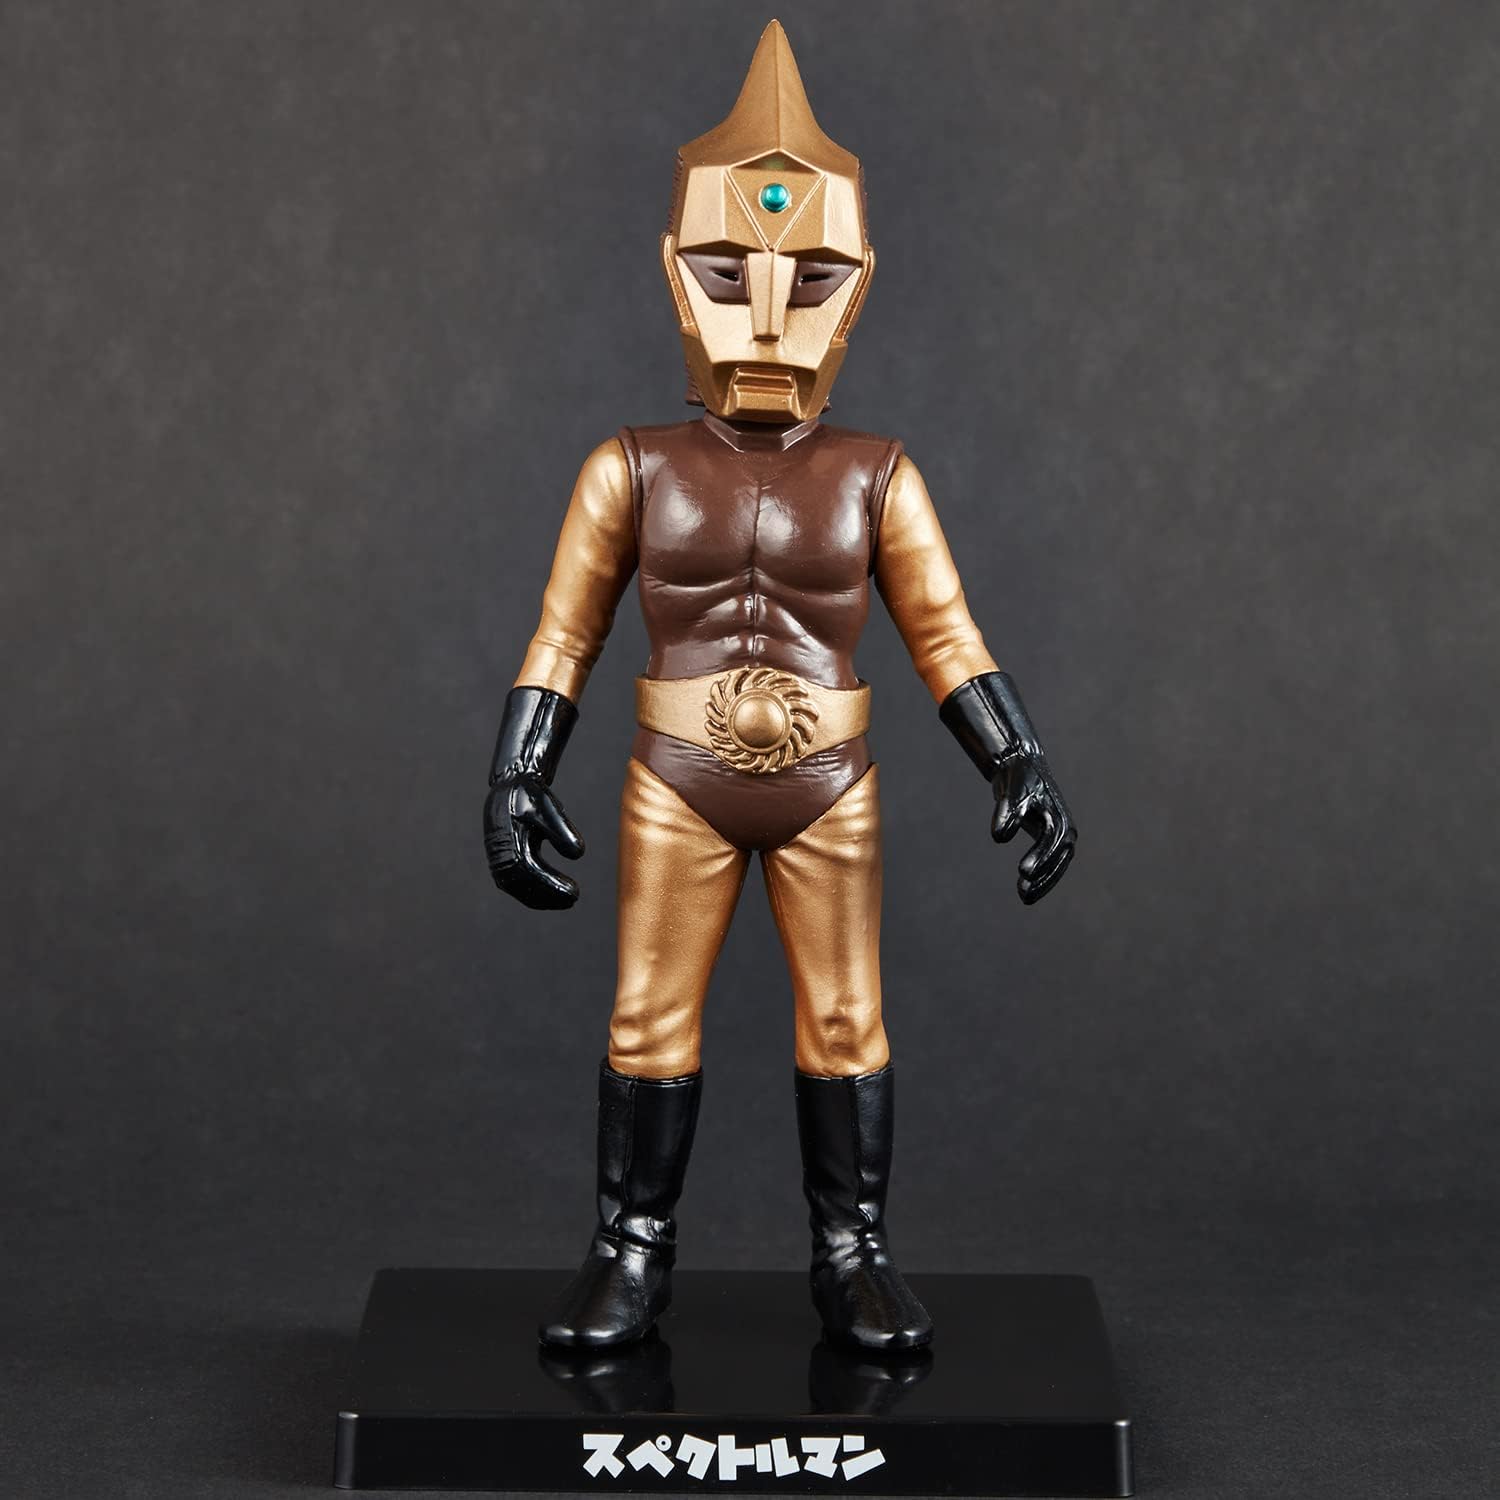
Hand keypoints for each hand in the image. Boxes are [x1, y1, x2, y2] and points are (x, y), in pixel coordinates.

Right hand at [484, 771, 584, 909]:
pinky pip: (518, 884)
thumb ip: (561, 830)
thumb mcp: (547, 808)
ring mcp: (498, 860)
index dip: (551, 885)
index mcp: (506, 840)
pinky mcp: (504, 862)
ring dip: (543, 898)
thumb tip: (578, 854)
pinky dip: (535, 893)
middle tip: (574, 899)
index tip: (573, 892)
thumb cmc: (529, 797)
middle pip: (523, 885)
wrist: (511, 788)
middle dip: (549, 896)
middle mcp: (498, 854)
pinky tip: (554, 896)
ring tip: (568, 900)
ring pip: (519, 889)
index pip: (528, 871)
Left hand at [991, 754, 1075, 904]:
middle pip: (1058, 859)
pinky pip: (1048, 864)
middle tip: (1023, 893)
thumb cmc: (1018, 780)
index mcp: (1060, 818)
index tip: (1023, 872)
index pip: (1054, 843)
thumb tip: (999, 838)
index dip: (1040, 858)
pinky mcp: (1050, 841)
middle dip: (1043, 877)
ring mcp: (1060, 837)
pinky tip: (1025, 890)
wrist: (1021, 766)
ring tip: (1024, 897)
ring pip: (1056, 866)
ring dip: (1042, 882)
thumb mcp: (1012, 794)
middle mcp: (1066, 830)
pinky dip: (1040, 877)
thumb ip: (1007, 814)